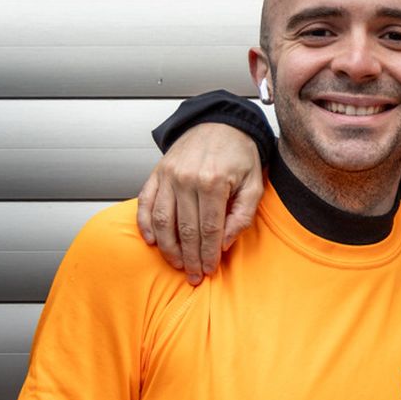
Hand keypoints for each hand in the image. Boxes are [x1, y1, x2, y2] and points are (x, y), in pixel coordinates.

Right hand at [136, 123, 262, 282]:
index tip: (208, 270)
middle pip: (185, 229)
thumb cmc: (239, 154)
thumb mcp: (254, 183)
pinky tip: (152, 241)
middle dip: (189, 258)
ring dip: (168, 247)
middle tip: (193, 276)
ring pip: (162, 221)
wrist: (220, 123)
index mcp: (213, 182)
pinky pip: (145, 203)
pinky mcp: (157, 173)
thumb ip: (243, 215)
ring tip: (176, 264)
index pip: (209, 229)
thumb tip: (224, 243)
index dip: (207, 254)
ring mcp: (168, 176)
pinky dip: (145, 224)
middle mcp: (187, 179)